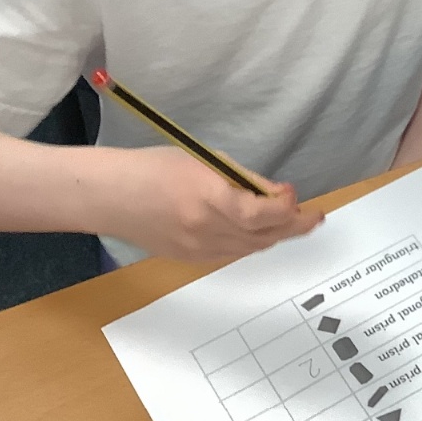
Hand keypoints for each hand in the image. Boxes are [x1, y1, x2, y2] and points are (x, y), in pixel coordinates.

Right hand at [90, 146, 321, 262]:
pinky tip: (258, 232)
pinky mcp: (189, 259)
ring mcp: (197, 250)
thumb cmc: (155, 167)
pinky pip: (232, 254)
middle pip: (264, 237)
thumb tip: (276, 194)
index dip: (287, 208)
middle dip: (293, 227)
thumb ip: (243, 179)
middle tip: (311, 216)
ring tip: (290, 223)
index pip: (263, 214)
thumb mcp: (204, 161)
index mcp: (210, 199)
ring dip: (275, 236)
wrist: (110, 196)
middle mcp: (206, 230)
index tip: (294, 194)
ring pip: (251, 249)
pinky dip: (250, 243)